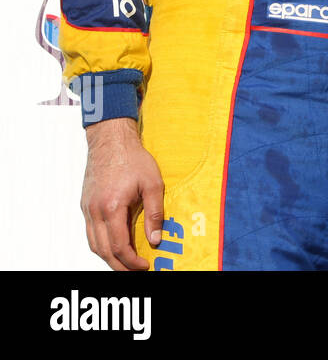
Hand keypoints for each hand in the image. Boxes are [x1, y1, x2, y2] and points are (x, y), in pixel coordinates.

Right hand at [81, 117, 164, 270]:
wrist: (110, 141)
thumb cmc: (134, 159)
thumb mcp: (153, 184)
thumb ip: (155, 213)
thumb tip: (155, 240)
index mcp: (112, 207)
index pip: (119, 246)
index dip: (131, 261)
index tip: (145, 266)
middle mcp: (95, 211)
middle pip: (103, 250)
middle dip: (119, 265)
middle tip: (135, 272)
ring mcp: (87, 209)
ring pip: (94, 244)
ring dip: (108, 257)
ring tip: (125, 264)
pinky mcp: (85, 205)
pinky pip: (91, 233)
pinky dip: (101, 244)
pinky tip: (114, 246)